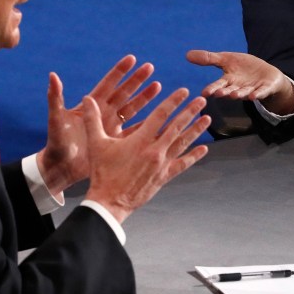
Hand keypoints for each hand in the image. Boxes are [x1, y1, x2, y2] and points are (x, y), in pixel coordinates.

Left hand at [38, 55, 160, 195]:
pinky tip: (158, 118)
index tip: (132, 58)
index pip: (108, 84)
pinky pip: (134, 131)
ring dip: (144, 98)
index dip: (120, 71)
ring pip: (132, 108)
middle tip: (150, 67)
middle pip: (123, 92)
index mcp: (91, 105)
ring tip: (157, 85)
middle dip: (137, 80)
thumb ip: (55, 97)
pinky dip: (146, 125)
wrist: (61, 167)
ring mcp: (111, 127)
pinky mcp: (115, 142)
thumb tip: (52, 75)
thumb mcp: (56, 118)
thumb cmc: (56, 142)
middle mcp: (103, 113)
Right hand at [82, 88, 209, 223]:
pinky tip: (204, 149)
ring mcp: (161, 165)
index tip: (184, 91)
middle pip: (176, 127)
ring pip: (182, 143)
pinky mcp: (163, 177)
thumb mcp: (96, 144)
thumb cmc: (102, 173)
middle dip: (190, 112)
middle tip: (201, 100)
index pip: (160, 115)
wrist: (109, 202)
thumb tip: (86, 99)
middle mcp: (155, 151)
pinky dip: (193, 156)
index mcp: (140, 140)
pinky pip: (182, 164)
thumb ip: (92, 119)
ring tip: (207, 118)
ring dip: (195, 130)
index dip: (173, 101)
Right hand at [186, 49, 293, 114]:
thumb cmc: (243, 68)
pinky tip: (253, 96)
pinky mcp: (265, 89)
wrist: (266, 74)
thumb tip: (187, 55)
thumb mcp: (226, 59)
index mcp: (228, 81)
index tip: (204, 93)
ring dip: (239, 94)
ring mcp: (251, 89)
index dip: (212, 89)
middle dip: (224, 92)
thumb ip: (209, 59)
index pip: (218, 85)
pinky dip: (257, 94)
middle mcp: (238, 87)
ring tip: (233, 95)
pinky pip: (261, 92)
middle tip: (218, 94)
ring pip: (244, 92)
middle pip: (230, 90)